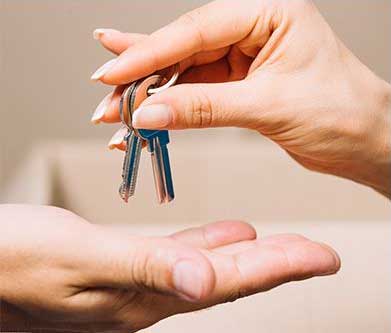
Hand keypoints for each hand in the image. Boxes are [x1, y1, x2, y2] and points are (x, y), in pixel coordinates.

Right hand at [0, 204, 338, 331]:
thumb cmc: (14, 262)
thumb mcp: (77, 258)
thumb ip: (142, 269)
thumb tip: (205, 283)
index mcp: (145, 295)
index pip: (230, 282)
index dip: (280, 268)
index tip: (321, 258)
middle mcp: (149, 292)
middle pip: (230, 278)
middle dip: (277, 263)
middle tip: (315, 252)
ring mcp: (138, 280)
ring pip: (211, 265)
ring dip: (248, 256)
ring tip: (278, 245)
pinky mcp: (125, 265)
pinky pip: (181, 254)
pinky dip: (209, 244)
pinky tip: (225, 235)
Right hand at [91, 0, 390, 196]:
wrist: (366, 143)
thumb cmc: (342, 114)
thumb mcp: (270, 107)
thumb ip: (206, 108)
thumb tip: (151, 113)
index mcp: (270, 13)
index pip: (197, 30)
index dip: (150, 52)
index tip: (114, 72)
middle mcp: (254, 29)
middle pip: (183, 49)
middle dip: (142, 74)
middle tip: (105, 92)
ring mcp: (244, 58)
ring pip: (184, 72)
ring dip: (149, 93)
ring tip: (114, 108)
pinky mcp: (239, 85)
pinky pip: (195, 92)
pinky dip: (170, 106)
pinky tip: (144, 108)